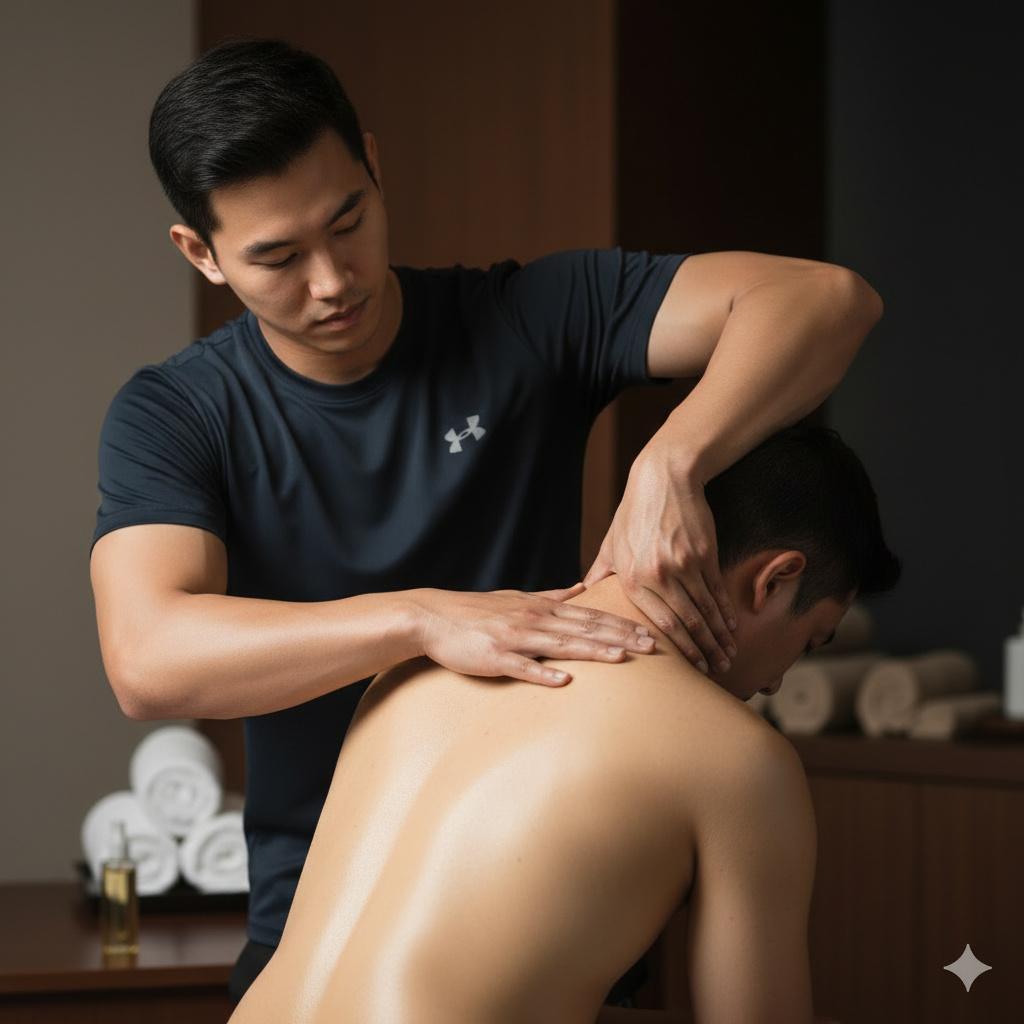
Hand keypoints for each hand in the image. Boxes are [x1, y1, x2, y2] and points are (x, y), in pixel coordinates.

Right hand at [410, 583, 655, 685]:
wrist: (433, 616)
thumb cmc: (476, 611)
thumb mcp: (517, 596)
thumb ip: (552, 596)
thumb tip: (581, 589)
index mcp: (541, 608)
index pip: (591, 616)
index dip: (622, 624)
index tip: (651, 632)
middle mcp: (533, 619)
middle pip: (585, 628)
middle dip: (621, 636)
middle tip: (653, 645)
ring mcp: (515, 638)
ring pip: (561, 645)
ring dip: (593, 651)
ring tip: (623, 658)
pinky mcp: (495, 657)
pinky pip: (522, 667)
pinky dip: (543, 674)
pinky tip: (564, 682)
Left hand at [582, 447, 737, 674]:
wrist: (664, 478)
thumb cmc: (635, 512)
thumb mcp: (612, 542)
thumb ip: (600, 572)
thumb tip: (583, 594)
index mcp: (631, 576)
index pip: (658, 622)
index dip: (678, 648)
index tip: (691, 666)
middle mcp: (657, 574)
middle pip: (686, 622)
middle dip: (703, 649)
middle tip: (716, 669)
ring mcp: (683, 564)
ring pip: (705, 609)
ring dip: (719, 635)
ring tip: (728, 654)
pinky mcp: (704, 553)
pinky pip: (717, 589)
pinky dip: (727, 610)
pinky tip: (733, 625)